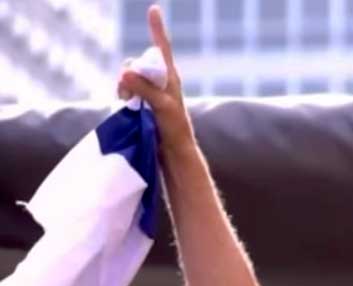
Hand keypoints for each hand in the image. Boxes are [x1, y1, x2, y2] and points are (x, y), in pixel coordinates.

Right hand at [117, 5, 193, 148]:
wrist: (174, 150)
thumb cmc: (175, 128)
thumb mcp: (162, 106)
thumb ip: (145, 88)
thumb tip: (125, 71)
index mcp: (170, 76)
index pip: (162, 48)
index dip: (156, 28)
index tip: (154, 8)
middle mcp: (159, 80)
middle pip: (135, 63)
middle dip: (129, 73)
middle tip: (130, 93)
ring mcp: (148, 90)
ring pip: (127, 77)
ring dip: (124, 86)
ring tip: (130, 103)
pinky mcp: (140, 101)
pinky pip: (124, 90)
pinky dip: (122, 95)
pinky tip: (126, 106)